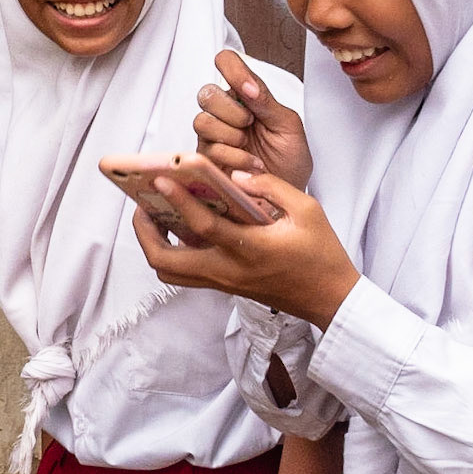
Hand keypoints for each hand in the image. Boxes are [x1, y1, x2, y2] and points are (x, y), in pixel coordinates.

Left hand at [132, 170, 359, 328]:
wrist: (329, 297)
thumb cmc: (321, 254)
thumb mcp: (307, 211)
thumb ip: (271, 187)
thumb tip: (236, 176)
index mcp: (251, 249)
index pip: (204, 226)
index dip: (179, 201)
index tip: (161, 178)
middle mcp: (229, 270)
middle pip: (167, 262)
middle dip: (145, 233)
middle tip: (144, 204)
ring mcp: (224, 282)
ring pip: (170, 273)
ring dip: (153, 245)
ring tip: (153, 216)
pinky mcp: (225, 286)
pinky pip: (185, 273)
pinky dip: (172, 252)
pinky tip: (178, 228)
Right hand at [196, 51, 313, 189]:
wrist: (287, 193)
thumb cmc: (290, 158)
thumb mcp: (287, 125)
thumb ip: (266, 101)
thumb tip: (248, 84)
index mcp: (246, 95)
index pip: (227, 64)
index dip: (230, 68)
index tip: (248, 89)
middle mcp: (226, 112)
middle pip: (207, 94)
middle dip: (231, 111)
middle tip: (250, 124)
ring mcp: (214, 136)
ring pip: (202, 122)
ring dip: (230, 135)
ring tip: (250, 147)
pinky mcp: (208, 159)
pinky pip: (209, 150)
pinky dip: (234, 157)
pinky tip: (250, 164)